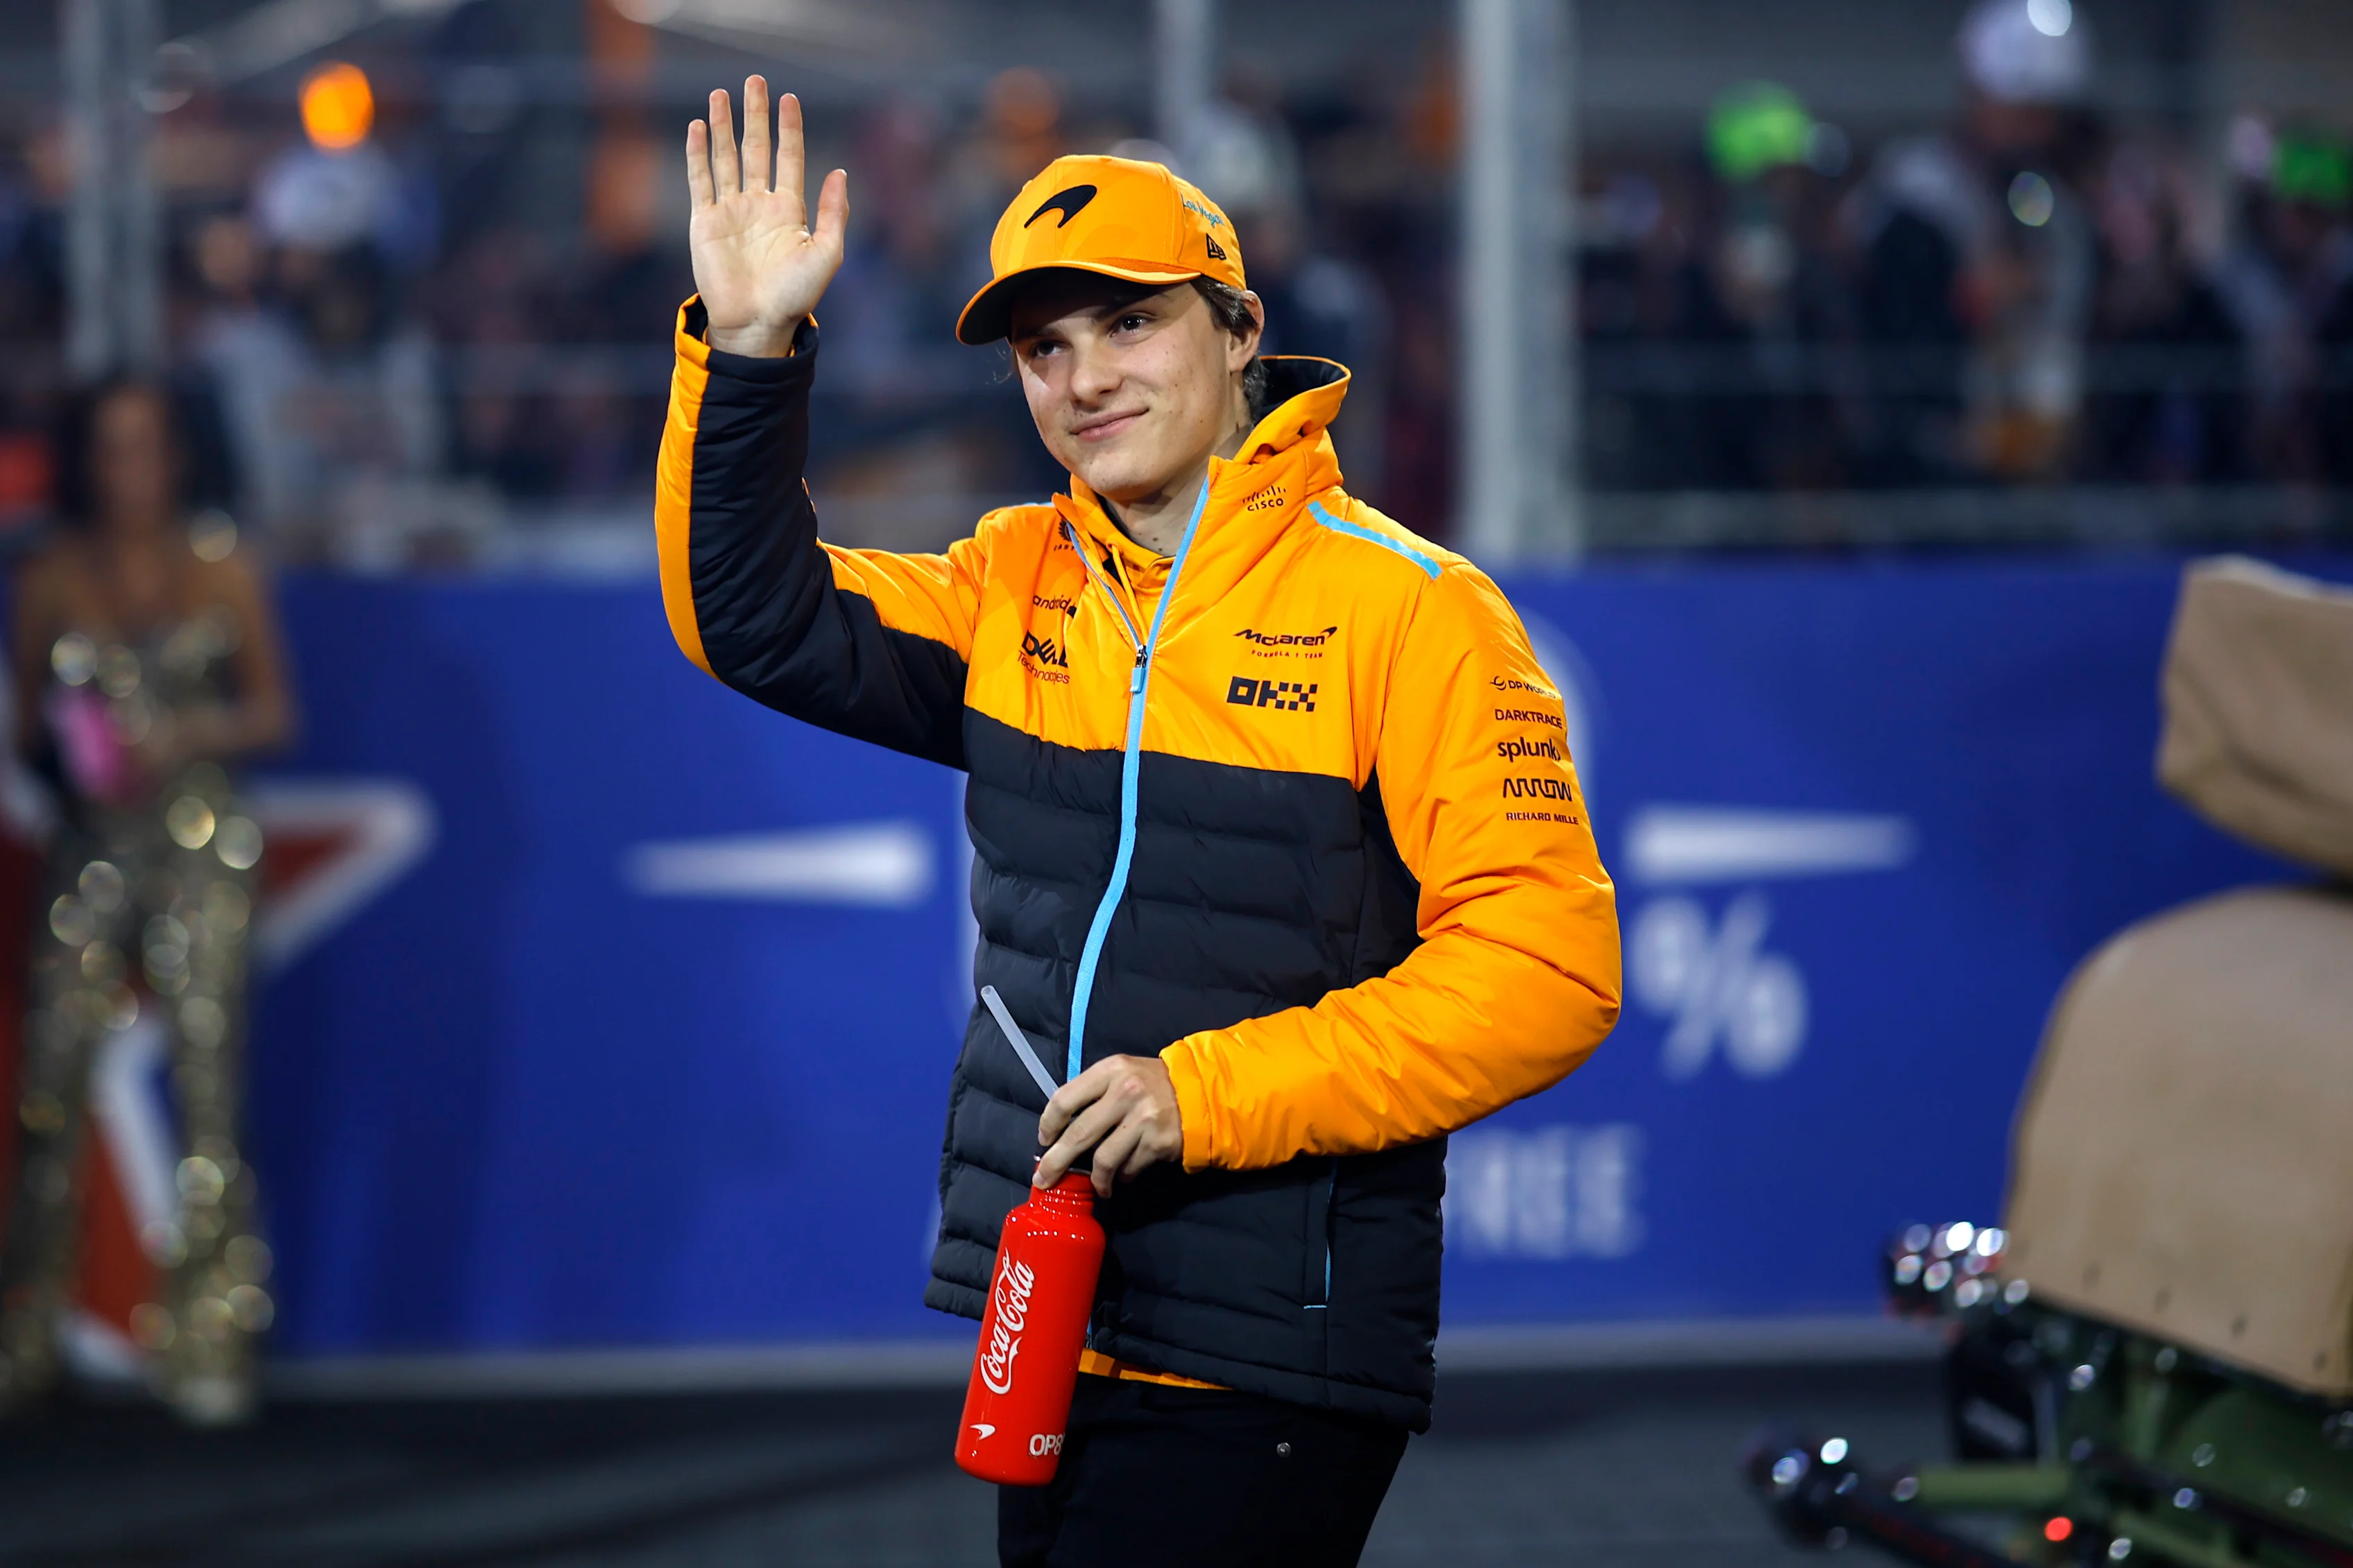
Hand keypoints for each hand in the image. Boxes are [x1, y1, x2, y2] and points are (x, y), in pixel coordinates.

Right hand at [685, 77, 848, 357]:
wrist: (757, 323)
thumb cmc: (795, 296)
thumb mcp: (826, 253)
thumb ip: (833, 213)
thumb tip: (839, 172)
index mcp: (789, 210)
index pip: (789, 158)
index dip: (789, 128)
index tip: (789, 99)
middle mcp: (759, 204)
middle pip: (756, 148)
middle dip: (755, 115)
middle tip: (754, 80)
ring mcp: (730, 211)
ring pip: (726, 158)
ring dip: (722, 126)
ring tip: (719, 94)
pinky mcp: (704, 222)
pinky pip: (700, 180)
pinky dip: (697, 154)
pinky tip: (697, 127)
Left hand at [1036, 1055, 1184, 1197]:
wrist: (1201, 1092)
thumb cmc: (1151, 1084)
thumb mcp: (1121, 1074)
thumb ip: (1093, 1093)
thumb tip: (1059, 1131)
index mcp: (1110, 1071)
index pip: (1065, 1099)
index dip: (1048, 1124)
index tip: (1045, 1140)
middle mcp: (1126, 1092)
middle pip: (1078, 1134)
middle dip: (1056, 1162)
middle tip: (1043, 1180)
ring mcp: (1144, 1119)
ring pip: (1104, 1159)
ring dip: (1096, 1179)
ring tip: (1098, 1185)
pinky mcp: (1159, 1143)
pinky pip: (1129, 1169)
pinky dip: (1124, 1176)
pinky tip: (1126, 1173)